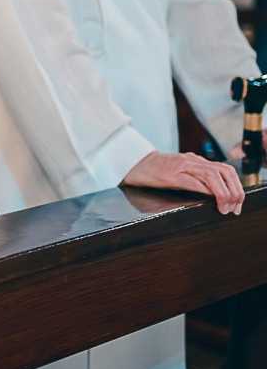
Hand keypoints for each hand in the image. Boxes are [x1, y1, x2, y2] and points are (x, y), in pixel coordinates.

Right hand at [123, 151, 244, 214]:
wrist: (130, 162)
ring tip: (224, 207)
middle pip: (224, 171)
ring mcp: (181, 166)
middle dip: (234, 191)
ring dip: (223, 193)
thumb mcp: (178, 173)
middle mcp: (191, 161)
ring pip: (212, 176)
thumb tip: (212, 197)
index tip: (237, 203)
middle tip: (234, 207)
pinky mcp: (170, 175)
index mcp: (195, 161)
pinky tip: (211, 200)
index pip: (225, 170)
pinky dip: (206, 190)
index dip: (236, 187)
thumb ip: (194, 180)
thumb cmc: (152, 171)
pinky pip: (193, 181)